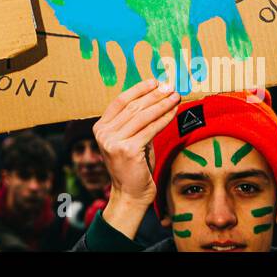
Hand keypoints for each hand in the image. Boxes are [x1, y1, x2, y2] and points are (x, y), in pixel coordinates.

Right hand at [92, 78, 179, 237]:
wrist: (130, 194)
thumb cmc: (134, 167)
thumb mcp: (131, 140)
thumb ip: (136, 122)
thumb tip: (156, 98)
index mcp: (100, 128)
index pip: (120, 101)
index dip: (139, 89)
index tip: (155, 82)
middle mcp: (103, 133)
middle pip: (133, 107)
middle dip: (154, 95)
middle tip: (170, 87)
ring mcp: (113, 141)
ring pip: (142, 116)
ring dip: (161, 104)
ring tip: (175, 97)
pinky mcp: (127, 150)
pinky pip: (150, 129)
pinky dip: (164, 118)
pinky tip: (174, 112)